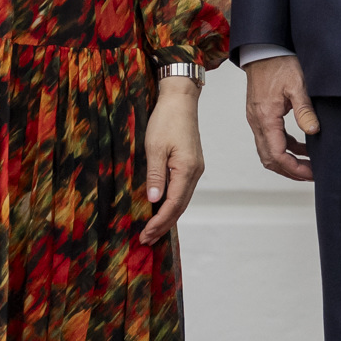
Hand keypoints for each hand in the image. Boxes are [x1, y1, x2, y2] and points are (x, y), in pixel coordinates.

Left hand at [140, 77, 203, 242]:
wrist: (180, 100)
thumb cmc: (166, 120)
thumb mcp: (154, 148)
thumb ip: (155, 175)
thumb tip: (153, 201)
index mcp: (187, 170)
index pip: (173, 204)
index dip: (159, 222)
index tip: (145, 234)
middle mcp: (195, 172)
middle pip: (180, 206)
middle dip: (163, 224)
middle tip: (146, 239)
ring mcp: (195, 168)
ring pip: (183, 200)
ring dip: (168, 216)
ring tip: (152, 230)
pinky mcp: (191, 164)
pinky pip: (183, 190)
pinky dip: (172, 204)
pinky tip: (161, 208)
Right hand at [245, 55, 319, 182]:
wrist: (263, 49)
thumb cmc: (279, 63)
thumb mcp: (297, 84)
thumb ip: (305, 109)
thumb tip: (313, 131)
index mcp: (266, 117)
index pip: (277, 154)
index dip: (294, 168)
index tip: (311, 173)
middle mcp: (257, 121)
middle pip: (270, 158)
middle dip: (290, 170)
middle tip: (311, 174)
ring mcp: (256, 119)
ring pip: (268, 151)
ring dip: (287, 161)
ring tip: (309, 165)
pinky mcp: (260, 115)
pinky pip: (270, 139)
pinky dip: (285, 147)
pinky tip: (301, 147)